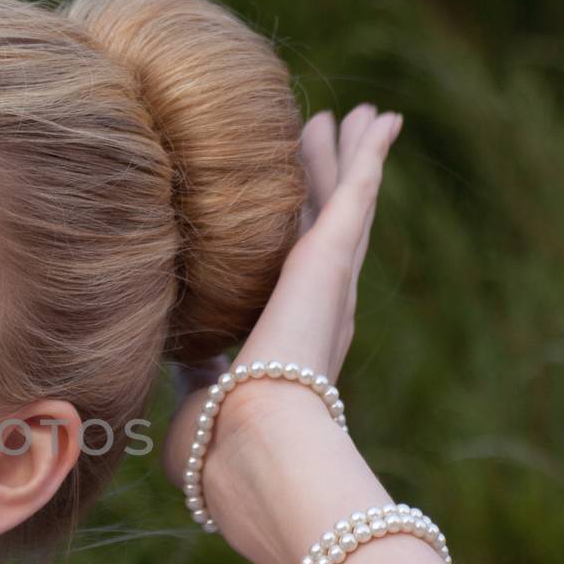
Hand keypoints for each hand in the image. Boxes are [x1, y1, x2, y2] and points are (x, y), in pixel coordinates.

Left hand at [161, 104, 403, 497]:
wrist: (251, 443)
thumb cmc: (218, 447)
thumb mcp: (198, 405)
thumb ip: (195, 381)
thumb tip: (179, 367)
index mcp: (289, 342)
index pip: (291, 276)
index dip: (294, 238)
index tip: (293, 210)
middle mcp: (319, 311)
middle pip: (325, 227)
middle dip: (328, 181)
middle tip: (333, 136)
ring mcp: (331, 283)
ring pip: (345, 204)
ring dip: (351, 158)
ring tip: (361, 116)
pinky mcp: (331, 260)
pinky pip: (358, 192)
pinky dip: (371, 155)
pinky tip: (383, 121)